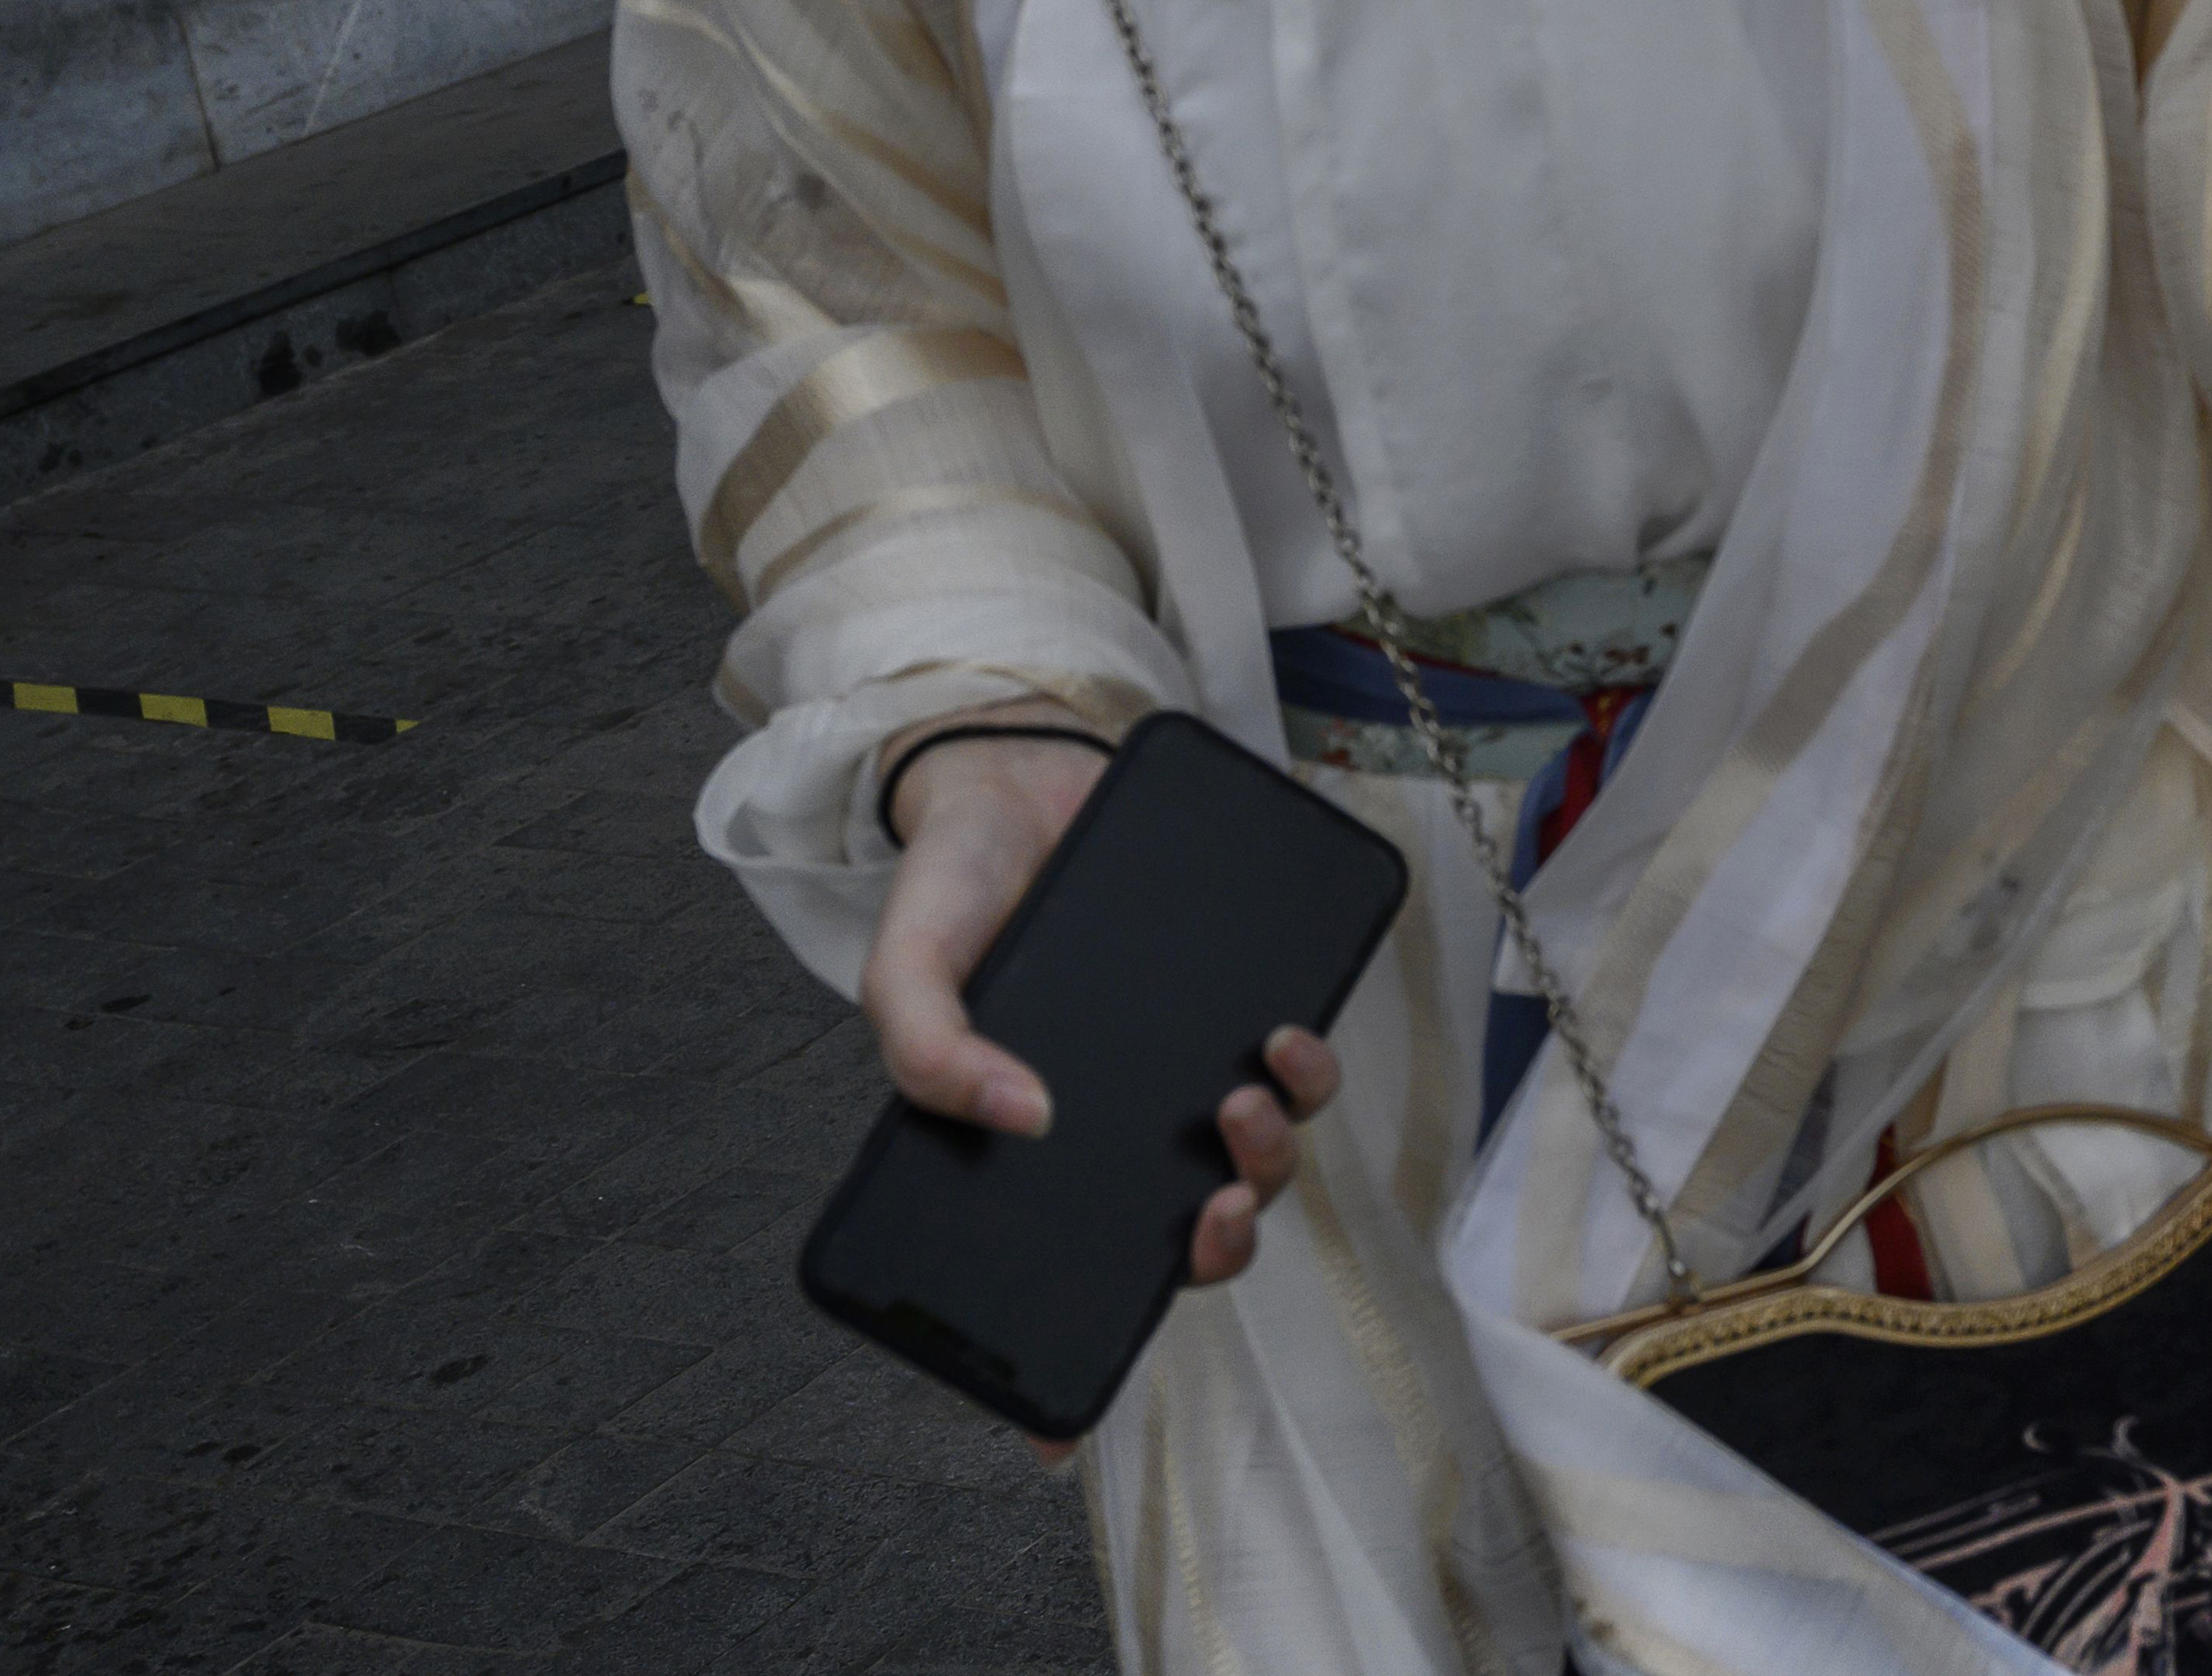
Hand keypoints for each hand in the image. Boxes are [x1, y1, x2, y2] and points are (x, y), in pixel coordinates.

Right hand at [863, 721, 1338, 1445]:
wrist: (1020, 769)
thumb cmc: (957, 889)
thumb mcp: (906, 973)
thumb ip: (930, 1053)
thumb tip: (1023, 1116)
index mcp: (1035, 1146)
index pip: (1070, 1273)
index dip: (1075, 1357)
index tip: (1059, 1441)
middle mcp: (1119, 1123)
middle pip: (1190, 1229)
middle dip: (1219, 1244)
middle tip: (1216, 1205)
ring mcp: (1183, 1064)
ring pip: (1257, 1155)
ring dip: (1272, 1154)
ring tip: (1249, 1103)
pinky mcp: (1232, 996)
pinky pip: (1293, 1059)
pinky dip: (1306, 1067)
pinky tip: (1284, 1039)